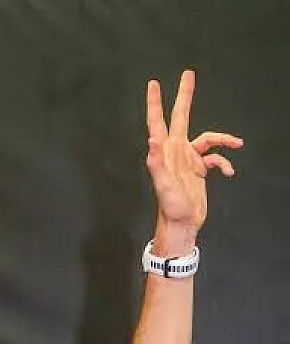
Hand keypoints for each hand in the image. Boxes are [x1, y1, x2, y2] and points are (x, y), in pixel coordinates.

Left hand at [145, 70, 241, 249]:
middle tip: (188, 74)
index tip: (154, 83)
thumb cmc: (171, 207)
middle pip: (181, 117)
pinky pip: (215, 158)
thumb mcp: (164, 186)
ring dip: (223, 139)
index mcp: (165, 152)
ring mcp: (187, 159)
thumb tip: (152, 142)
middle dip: (184, 96)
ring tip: (237, 143)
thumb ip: (156, 164)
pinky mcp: (198, 169)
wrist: (182, 223)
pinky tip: (228, 173)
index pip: (158, 122)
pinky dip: (223, 163)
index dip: (155, 103)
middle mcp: (175, 151)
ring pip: (207, 139)